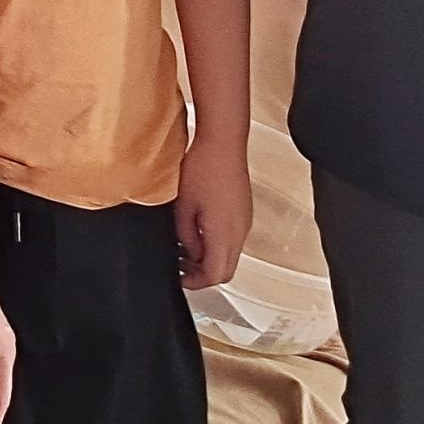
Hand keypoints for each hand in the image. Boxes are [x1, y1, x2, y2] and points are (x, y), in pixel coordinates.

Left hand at [175, 132, 252, 289]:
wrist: (223, 141)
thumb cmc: (203, 167)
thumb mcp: (183, 206)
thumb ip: (186, 236)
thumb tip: (188, 252)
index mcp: (225, 233)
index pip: (216, 274)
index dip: (196, 281)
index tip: (179, 277)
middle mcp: (240, 231)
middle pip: (226, 269)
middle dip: (202, 274)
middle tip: (181, 266)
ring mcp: (244, 221)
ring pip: (230, 255)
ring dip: (209, 257)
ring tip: (185, 247)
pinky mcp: (243, 211)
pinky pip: (233, 238)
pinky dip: (216, 243)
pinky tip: (198, 231)